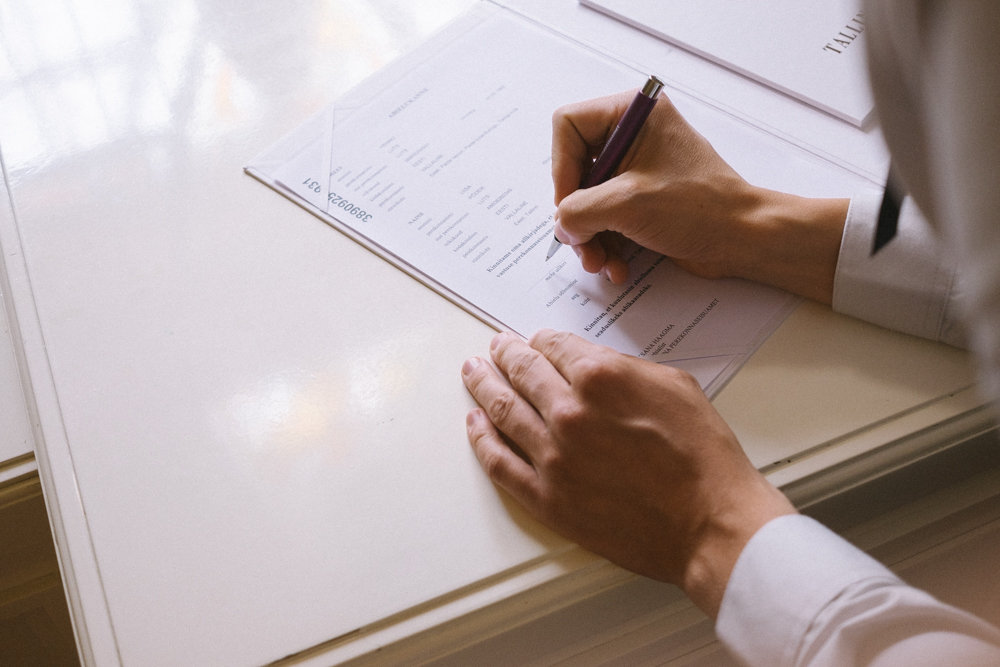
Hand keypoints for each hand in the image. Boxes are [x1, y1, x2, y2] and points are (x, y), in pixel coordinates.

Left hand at [461, 329, 794, 617]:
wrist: (710, 524)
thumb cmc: (702, 459)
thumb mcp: (675, 386)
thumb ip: (625, 367)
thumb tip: (592, 363)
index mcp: (600, 378)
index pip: (552, 345)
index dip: (540, 340)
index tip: (533, 341)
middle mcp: (569, 412)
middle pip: (522, 372)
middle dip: (504, 354)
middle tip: (495, 348)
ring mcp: (552, 457)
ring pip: (502, 410)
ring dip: (483, 386)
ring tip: (473, 372)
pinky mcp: (546, 497)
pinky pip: (499, 462)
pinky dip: (481, 439)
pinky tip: (475, 424)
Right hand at [551, 90, 847, 302]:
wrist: (743, 239)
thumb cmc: (701, 207)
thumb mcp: (626, 204)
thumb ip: (578, 210)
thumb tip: (560, 225)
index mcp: (632, 114)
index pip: (567, 128)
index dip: (562, 170)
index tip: (571, 206)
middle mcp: (632, 135)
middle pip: (575, 170)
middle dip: (578, 216)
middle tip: (583, 244)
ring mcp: (636, 168)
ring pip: (588, 201)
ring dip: (591, 237)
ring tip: (602, 262)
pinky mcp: (641, 198)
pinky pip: (606, 219)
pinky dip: (607, 244)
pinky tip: (617, 266)